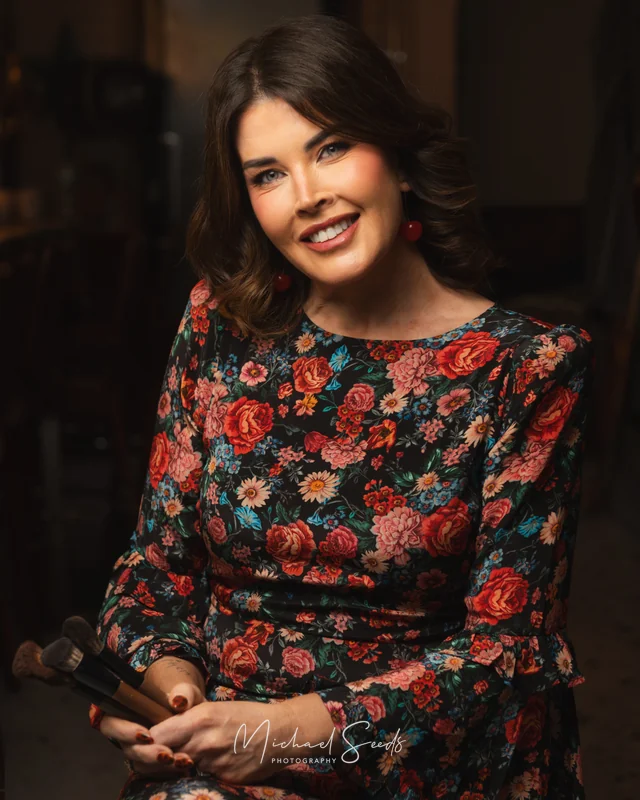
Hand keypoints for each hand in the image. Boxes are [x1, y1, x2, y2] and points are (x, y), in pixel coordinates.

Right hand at [95, 663, 205, 776]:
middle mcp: (127, 732)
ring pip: (138, 763)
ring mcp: (138, 748)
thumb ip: (184, 691)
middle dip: (145, 754)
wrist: (192, 710)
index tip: (147, 735)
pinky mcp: (150, 761)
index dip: (124, 731)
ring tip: (181, 761)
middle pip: (126, 748)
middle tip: (167, 755)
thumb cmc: (182, 696)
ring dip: (158, 765)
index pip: (110, 722)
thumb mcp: (186, 689)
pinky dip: (167, 770)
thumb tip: (179, 701)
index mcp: (125, 709)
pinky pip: (152, 770)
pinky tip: (183, 766)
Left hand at [149, 699, 294, 783]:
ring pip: (181, 769)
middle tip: (160, 756)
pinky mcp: (222, 779)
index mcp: (198, 718)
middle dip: (157, 759)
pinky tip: (215, 765)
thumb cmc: (246, 716)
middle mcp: (202, 742)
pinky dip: (202, 774)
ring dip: (180, 766)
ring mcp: (212, 763)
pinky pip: (201, 778)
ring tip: (192, 757)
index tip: (147, 742)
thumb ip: (187, 719)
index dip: (147, 742)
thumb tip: (161, 731)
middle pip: (162, 757)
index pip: (155, 736)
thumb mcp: (214, 708)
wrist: (279, 732)